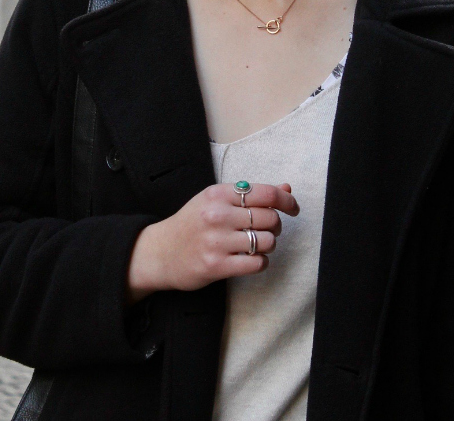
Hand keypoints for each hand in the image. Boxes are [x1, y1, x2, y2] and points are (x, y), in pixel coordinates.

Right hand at [126, 182, 298, 302]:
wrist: (160, 252)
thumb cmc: (192, 223)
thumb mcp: (216, 200)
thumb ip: (251, 194)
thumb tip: (286, 187)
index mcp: (219, 194)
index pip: (266, 193)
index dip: (286, 200)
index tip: (293, 207)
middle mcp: (217, 215)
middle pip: (270, 218)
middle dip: (276, 225)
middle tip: (267, 229)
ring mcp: (216, 241)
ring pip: (267, 241)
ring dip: (269, 245)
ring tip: (257, 245)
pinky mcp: (216, 266)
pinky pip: (256, 263)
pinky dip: (261, 262)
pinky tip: (251, 259)